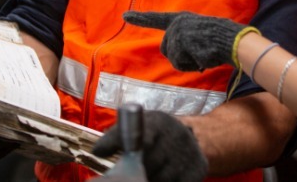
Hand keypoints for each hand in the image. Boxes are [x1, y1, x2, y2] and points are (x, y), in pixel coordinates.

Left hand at [93, 110, 207, 181]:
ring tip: (150, 173)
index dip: (117, 142)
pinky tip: (167, 177)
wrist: (190, 138)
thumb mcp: (138, 129)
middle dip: (136, 171)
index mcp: (158, 121)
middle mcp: (177, 133)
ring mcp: (190, 150)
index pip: (137, 133)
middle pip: (146, 163)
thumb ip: (118, 137)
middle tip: (134, 171)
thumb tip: (97, 151)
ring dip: (151, 179)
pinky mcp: (199, 167)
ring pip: (160, 178)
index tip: (99, 152)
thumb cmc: (154, 136)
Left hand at [123, 10, 256, 70]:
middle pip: (166, 49)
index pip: (157, 19)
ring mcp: (178, 32)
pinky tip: (204, 58)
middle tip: (199, 55)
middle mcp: (177, 23)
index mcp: (181, 19)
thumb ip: (184, 40)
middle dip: (180, 58)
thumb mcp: (199, 34)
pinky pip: (181, 64)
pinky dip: (192, 66)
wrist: (234, 41)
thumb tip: (174, 54)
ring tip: (204, 55)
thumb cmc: (221, 41)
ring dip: (188, 63)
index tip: (125, 16)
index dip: (140, 18)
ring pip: (174, 59)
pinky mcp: (181, 42)